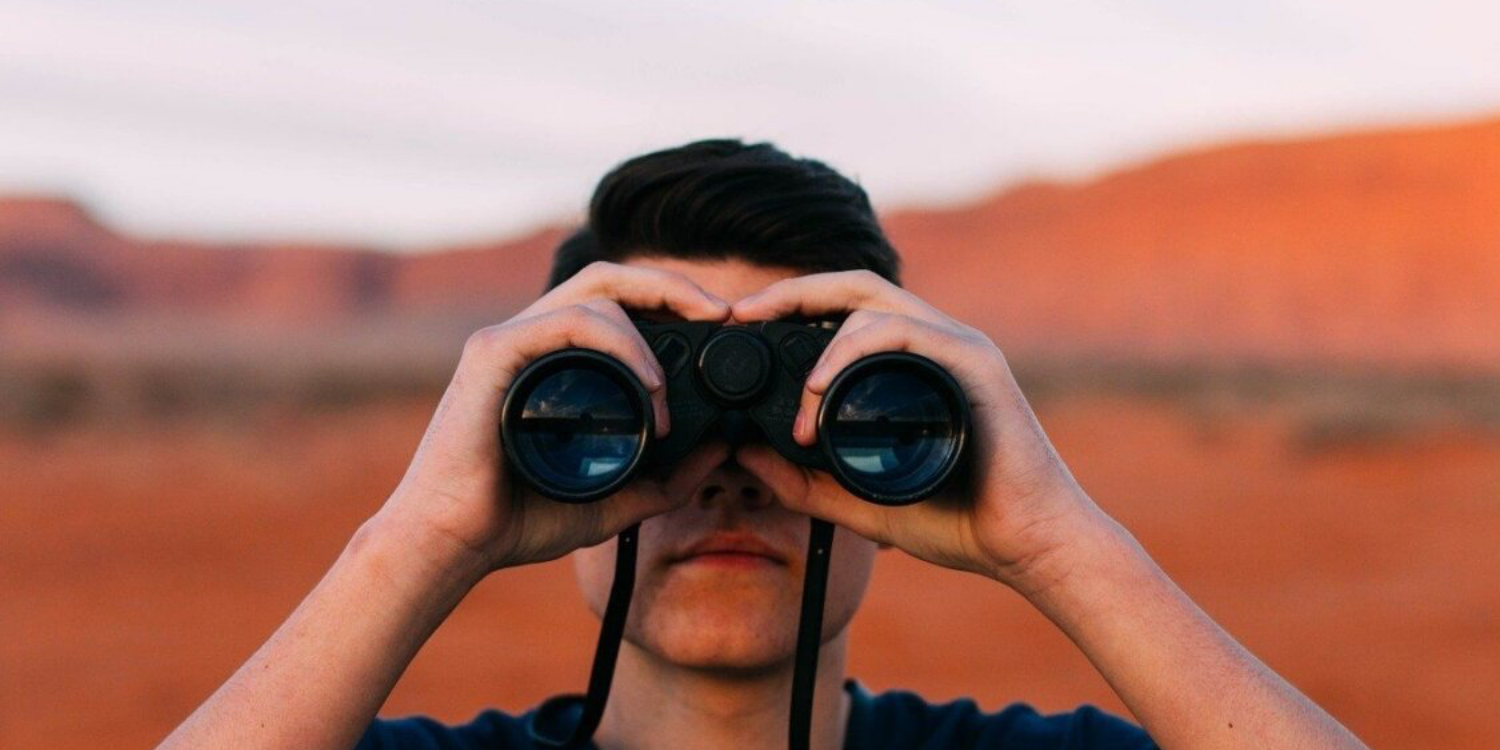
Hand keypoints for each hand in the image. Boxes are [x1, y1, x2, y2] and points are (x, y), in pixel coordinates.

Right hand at [377, 261, 732, 573]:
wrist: (453, 544)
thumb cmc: (517, 520)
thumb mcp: (613, 500)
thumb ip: (666, 480)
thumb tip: (721, 449)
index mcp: (554, 360)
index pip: (617, 302)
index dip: (669, 300)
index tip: (719, 325)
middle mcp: (531, 338)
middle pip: (608, 278)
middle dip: (671, 285)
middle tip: (721, 312)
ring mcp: (509, 339)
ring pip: (594, 294)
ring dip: (647, 335)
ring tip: (666, 392)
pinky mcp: (492, 353)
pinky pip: (566, 321)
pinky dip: (618, 343)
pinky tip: (646, 384)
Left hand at [732, 270, 1109, 592]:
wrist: (1029, 545)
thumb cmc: (961, 522)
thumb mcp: (859, 503)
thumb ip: (804, 482)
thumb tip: (744, 456)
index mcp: (912, 363)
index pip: (845, 310)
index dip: (792, 306)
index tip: (741, 325)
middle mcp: (936, 342)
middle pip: (854, 286)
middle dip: (792, 291)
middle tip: (742, 314)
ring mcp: (958, 347)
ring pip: (873, 304)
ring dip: (821, 341)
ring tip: (798, 397)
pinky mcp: (974, 363)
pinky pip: (905, 332)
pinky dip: (854, 350)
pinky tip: (823, 387)